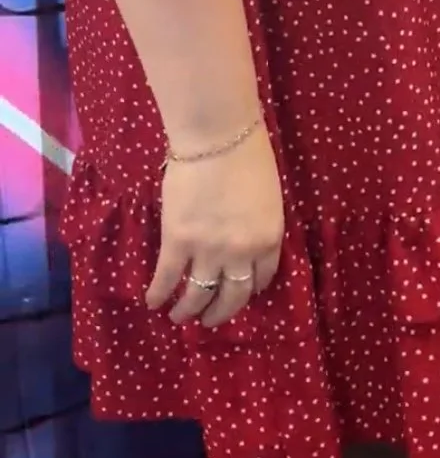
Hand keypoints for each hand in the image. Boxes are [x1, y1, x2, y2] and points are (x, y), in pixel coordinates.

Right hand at [147, 123, 283, 329]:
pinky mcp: (178, 242)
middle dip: (220, 313)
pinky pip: (167, 277)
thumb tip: (244, 239)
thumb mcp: (268, 197)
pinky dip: (158, 293)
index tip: (240, 293)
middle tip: (210, 320)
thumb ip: (258, 224)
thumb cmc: (248, 156)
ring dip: (188, 311)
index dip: (249, 290)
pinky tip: (153, 302)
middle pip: (232, 296)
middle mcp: (241, 253)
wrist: (218, 137)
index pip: (261, 279)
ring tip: (180, 317)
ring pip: (198, 294)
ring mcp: (208, 251)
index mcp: (268, 239)